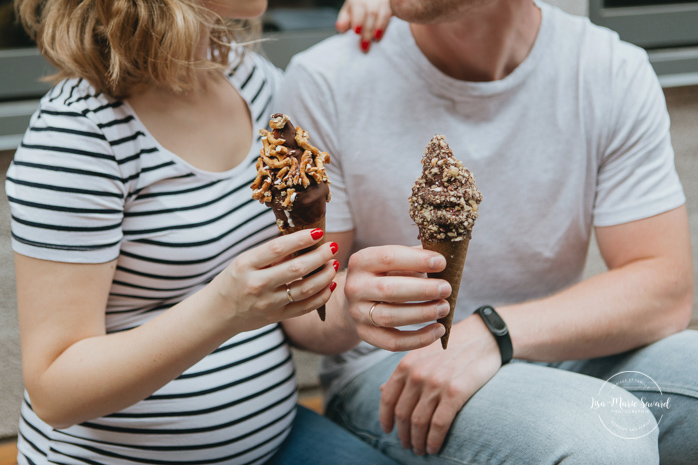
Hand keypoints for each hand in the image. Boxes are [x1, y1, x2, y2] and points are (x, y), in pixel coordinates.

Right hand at [215, 229, 338, 331]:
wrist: (218, 314)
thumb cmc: (234, 281)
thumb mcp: (244, 262)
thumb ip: (270, 254)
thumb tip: (302, 240)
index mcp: (246, 265)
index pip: (278, 248)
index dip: (301, 239)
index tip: (318, 232)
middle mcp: (257, 284)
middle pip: (297, 269)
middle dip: (320, 256)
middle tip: (332, 247)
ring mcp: (268, 303)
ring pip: (305, 289)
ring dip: (325, 275)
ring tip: (333, 264)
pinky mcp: (276, 317)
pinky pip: (305, 307)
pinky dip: (322, 296)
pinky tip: (330, 285)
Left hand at [336, 0, 391, 51]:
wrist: (370, 2)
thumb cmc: (357, 10)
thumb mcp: (348, 13)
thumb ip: (344, 20)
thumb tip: (340, 27)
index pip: (358, 7)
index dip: (358, 20)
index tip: (356, 32)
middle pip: (370, 13)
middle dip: (367, 31)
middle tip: (364, 46)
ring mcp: (382, 1)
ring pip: (382, 13)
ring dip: (379, 28)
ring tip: (376, 39)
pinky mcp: (390, 6)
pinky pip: (391, 14)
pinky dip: (386, 25)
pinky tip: (383, 34)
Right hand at [344, 245, 450, 350]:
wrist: (359, 299)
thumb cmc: (387, 275)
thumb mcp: (395, 260)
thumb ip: (417, 257)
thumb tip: (446, 257)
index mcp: (362, 261)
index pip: (388, 258)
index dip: (417, 260)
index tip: (442, 262)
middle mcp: (355, 287)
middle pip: (388, 290)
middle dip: (422, 290)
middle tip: (446, 289)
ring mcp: (358, 312)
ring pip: (390, 317)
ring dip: (422, 313)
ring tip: (444, 307)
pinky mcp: (365, 334)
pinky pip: (393, 342)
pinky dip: (419, 339)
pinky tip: (438, 329)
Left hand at [379, 315, 501, 455]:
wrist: (483, 336)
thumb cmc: (451, 346)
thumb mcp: (421, 353)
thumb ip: (402, 373)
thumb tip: (381, 390)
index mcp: (406, 363)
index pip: (387, 398)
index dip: (385, 418)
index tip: (387, 430)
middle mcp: (417, 373)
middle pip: (402, 414)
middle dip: (403, 434)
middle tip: (407, 445)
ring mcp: (435, 383)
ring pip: (418, 422)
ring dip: (417, 441)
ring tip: (420, 449)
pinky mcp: (455, 392)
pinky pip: (439, 425)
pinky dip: (434, 440)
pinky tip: (434, 447)